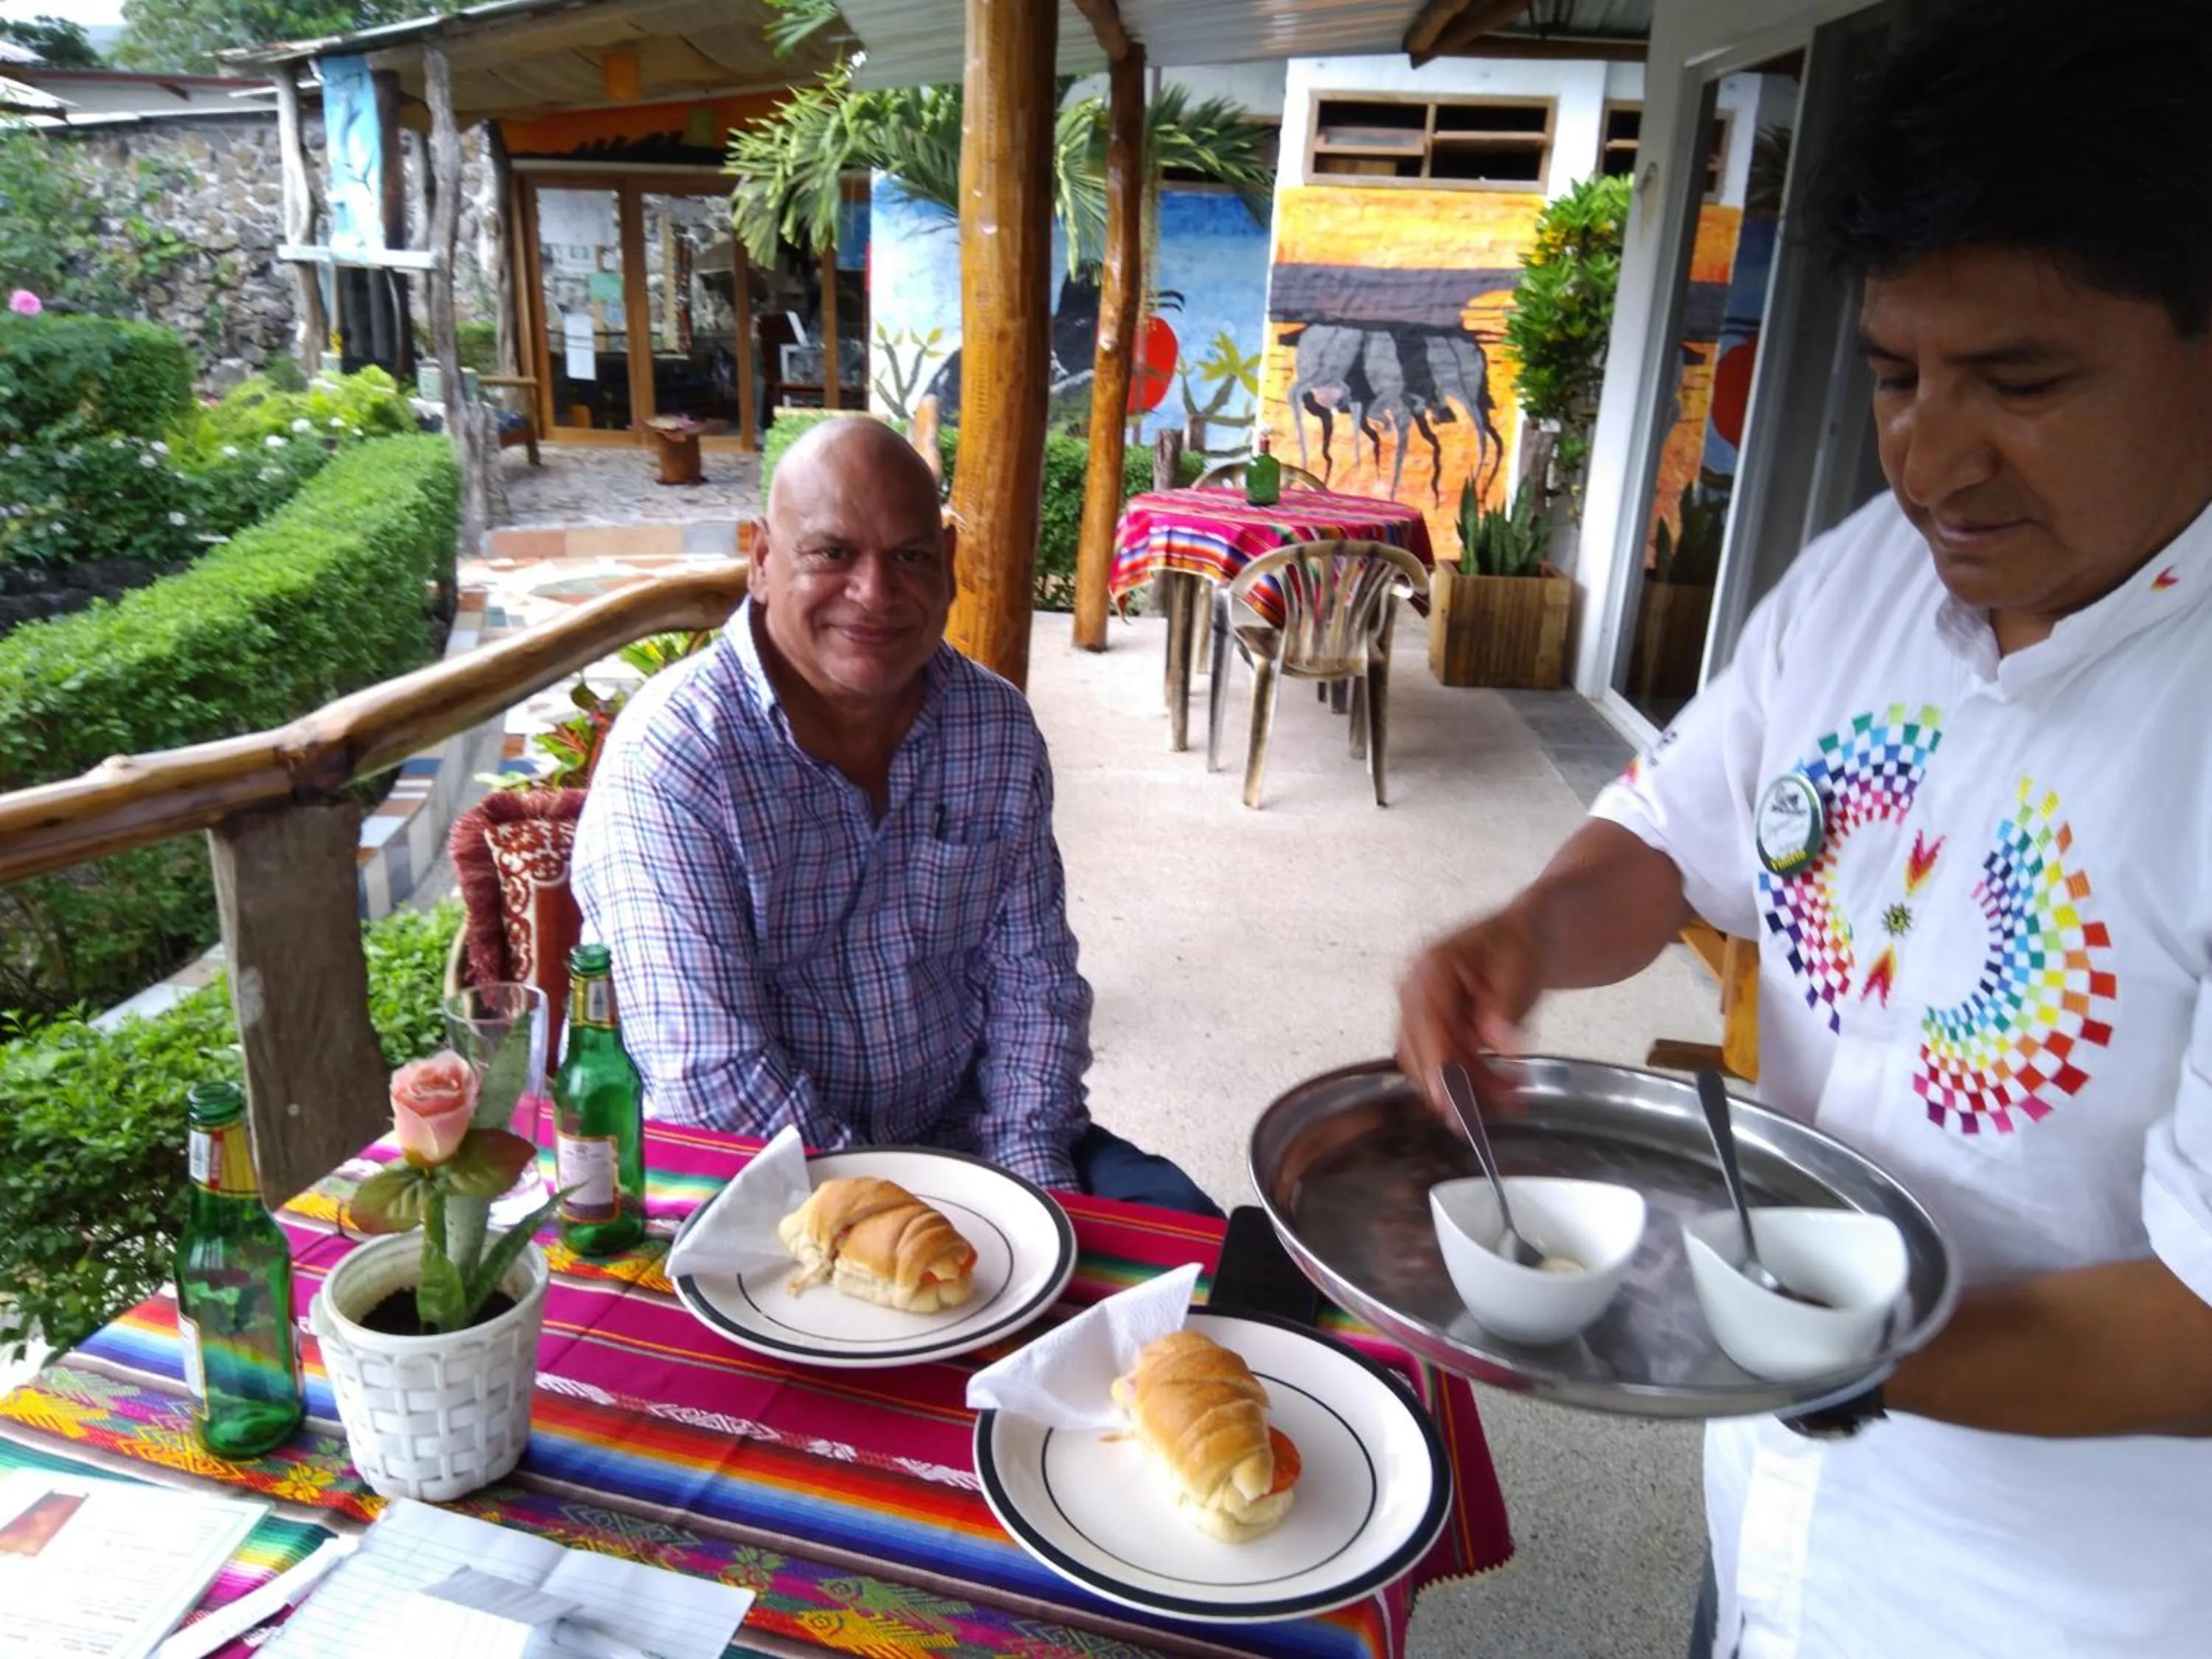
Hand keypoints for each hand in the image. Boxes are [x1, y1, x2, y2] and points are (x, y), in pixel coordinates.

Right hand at [1396, 905, 1545, 1116]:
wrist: (1524, 936)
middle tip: (1497, 1106)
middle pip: (1421, 1050)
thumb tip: (1495, 1042)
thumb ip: (1507, 1006)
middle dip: (1459, 1085)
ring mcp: (1420, 1011)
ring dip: (1468, 1087)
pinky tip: (1501, 1090)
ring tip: (1512, 1098)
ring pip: (1431, 1064)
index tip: (1449, 1099)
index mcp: (1432, 966)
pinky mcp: (1433, 1029)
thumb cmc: (1519, 942)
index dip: (1436, 1063)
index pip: (1427, 1022)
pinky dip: (1471, 1080)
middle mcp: (1415, 989)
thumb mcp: (1522, 969)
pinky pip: (1444, 1063)